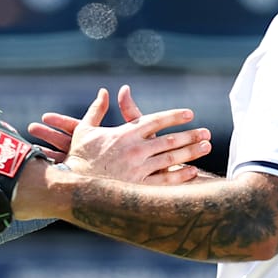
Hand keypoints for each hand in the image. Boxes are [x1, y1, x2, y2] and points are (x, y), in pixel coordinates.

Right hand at [28, 86, 209, 184]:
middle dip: (190, 135)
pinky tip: (192, 171)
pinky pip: (164, 181)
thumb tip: (104, 91)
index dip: (174, 116)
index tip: (189, 114)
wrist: (70, 185)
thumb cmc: (77, 157)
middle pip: (169, 140)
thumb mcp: (84, 129)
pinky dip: (180, 176)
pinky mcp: (137, 187)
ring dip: (191, 153)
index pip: (156, 120)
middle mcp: (135, 149)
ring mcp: (138, 169)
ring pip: (171, 159)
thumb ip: (97, 109)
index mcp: (125, 133)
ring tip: (205, 147)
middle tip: (207, 133)